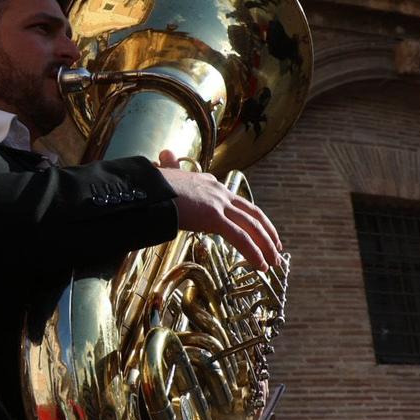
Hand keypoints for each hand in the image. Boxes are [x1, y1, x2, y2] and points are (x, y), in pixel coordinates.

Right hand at [154, 150, 281, 272]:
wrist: (144, 187)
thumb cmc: (149, 185)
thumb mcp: (162, 174)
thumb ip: (167, 168)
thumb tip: (163, 154)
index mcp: (208, 183)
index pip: (236, 201)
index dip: (251, 217)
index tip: (258, 230)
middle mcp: (218, 191)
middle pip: (252, 213)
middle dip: (267, 232)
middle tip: (276, 249)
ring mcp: (217, 203)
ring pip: (251, 226)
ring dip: (265, 246)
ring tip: (273, 262)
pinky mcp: (213, 217)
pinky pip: (239, 237)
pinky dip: (253, 252)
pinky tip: (261, 265)